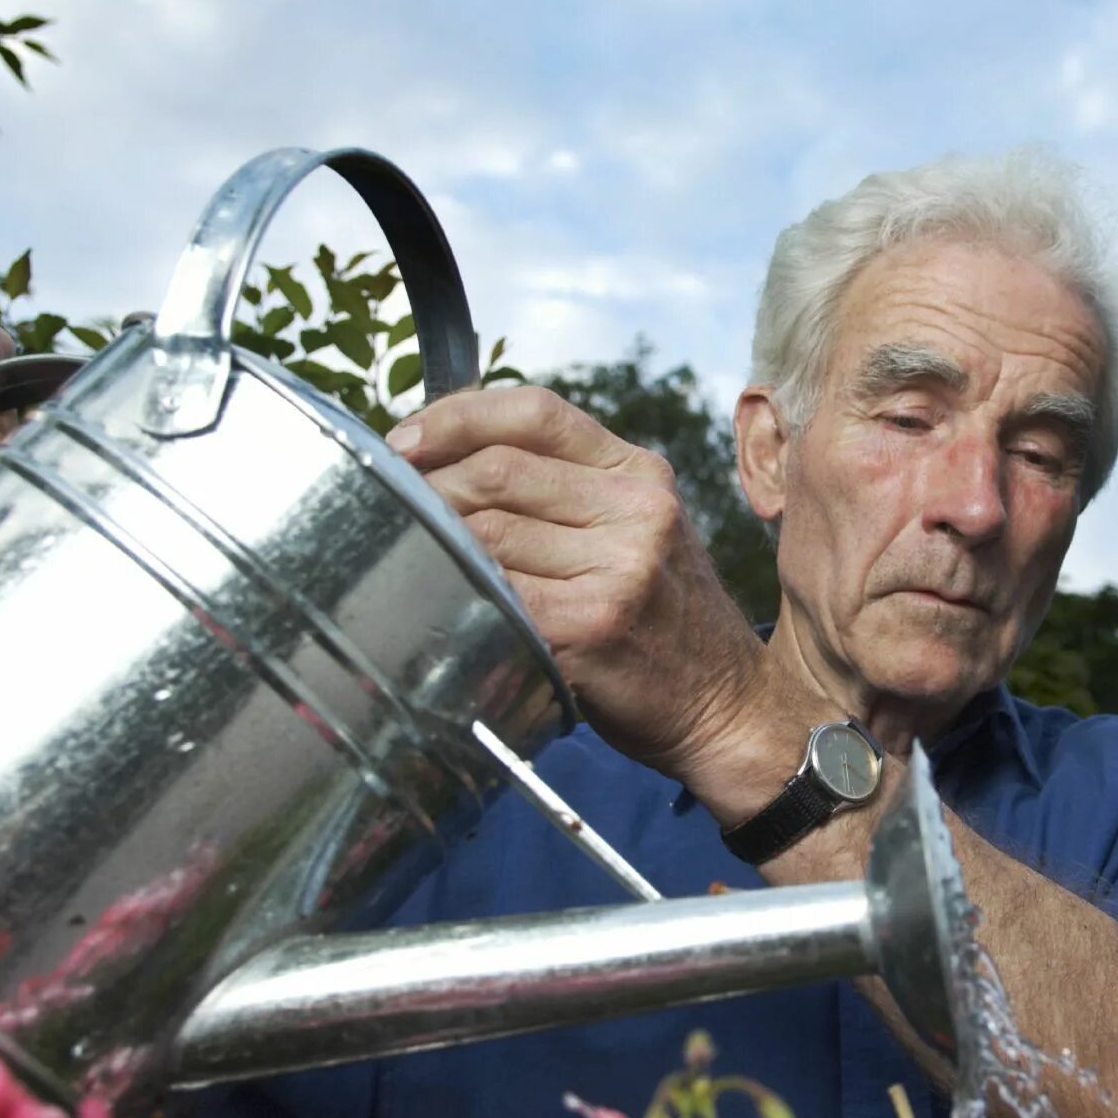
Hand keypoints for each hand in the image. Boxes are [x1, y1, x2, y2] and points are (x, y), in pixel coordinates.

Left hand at [388, 383, 766, 782]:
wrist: (726, 707)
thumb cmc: (660, 623)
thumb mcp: (637, 533)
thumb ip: (566, 491)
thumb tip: (445, 461)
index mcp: (640, 474)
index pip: (535, 411)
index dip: (456, 417)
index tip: (403, 440)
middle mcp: (637, 510)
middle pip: (497, 471)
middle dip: (427, 488)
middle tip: (391, 514)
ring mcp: (620, 566)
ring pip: (487, 532)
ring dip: (432, 547)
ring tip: (410, 563)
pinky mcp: (593, 624)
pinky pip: (496, 593)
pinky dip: (456, 596)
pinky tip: (441, 606)